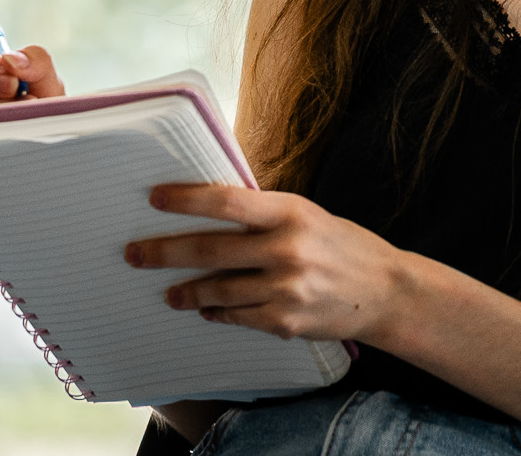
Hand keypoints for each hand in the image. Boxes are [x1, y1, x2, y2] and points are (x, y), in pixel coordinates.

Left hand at [123, 183, 405, 341]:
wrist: (385, 291)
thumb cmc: (338, 244)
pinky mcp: (286, 321)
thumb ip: (262, 213)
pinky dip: (217, 312)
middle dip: (164, 251)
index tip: (153, 198)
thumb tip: (204, 206)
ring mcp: (286, 289)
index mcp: (290, 211)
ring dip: (186, 291)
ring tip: (168, 292)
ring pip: (218, 289)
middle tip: (135, 254)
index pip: (226, 200)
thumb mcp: (304, 214)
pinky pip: (237, 316)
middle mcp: (286, 249)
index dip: (185, 199)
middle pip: (210, 249)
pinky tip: (205, 309)